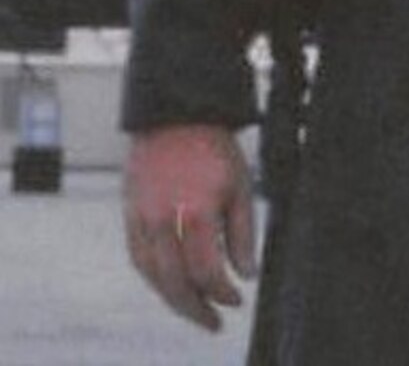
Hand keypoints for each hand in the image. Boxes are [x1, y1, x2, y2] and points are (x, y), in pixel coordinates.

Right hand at [123, 124, 257, 331]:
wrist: (176, 117)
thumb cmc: (216, 150)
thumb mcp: (241, 186)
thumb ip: (242, 233)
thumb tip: (245, 275)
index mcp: (196, 213)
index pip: (206, 271)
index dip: (222, 292)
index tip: (237, 301)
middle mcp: (163, 222)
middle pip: (174, 282)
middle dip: (195, 309)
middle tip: (214, 323)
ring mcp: (141, 220)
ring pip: (152, 276)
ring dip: (173, 298)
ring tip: (196, 309)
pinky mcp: (129, 216)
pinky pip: (139, 259)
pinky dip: (156, 278)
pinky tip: (173, 284)